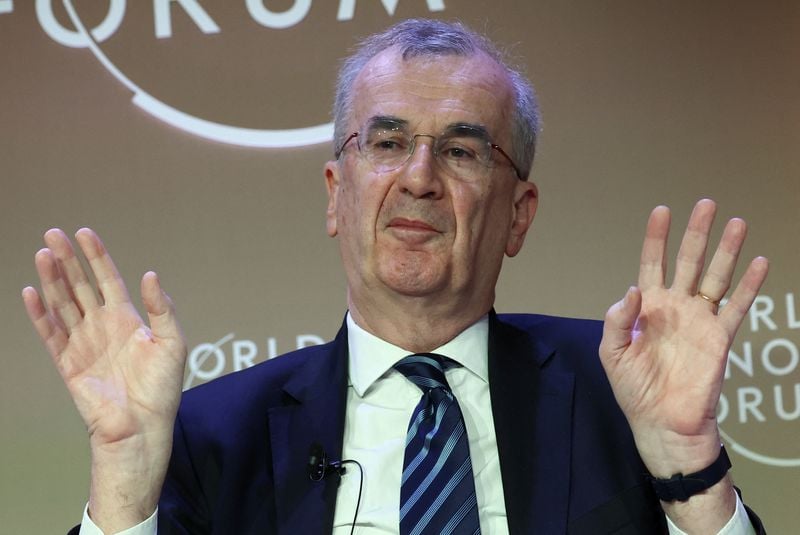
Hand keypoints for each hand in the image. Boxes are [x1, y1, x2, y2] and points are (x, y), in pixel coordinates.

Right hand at [22, 228, 186, 530]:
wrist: (141, 426)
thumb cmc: (162, 388)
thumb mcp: (173, 343)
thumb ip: (162, 309)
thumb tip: (150, 274)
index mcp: (127, 319)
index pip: (108, 280)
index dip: (96, 257)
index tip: (84, 233)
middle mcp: (102, 326)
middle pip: (79, 286)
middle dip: (68, 260)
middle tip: (53, 234)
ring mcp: (83, 343)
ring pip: (62, 304)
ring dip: (51, 279)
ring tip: (42, 253)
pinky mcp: (68, 363)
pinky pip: (50, 334)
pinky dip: (39, 313)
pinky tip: (31, 291)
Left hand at [599, 199, 767, 474]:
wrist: (662, 422)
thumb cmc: (634, 388)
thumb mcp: (612, 353)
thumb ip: (616, 320)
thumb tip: (632, 289)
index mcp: (647, 307)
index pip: (652, 263)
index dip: (656, 238)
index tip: (662, 210)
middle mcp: (675, 307)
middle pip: (689, 261)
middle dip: (697, 233)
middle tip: (707, 204)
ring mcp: (699, 320)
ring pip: (716, 277)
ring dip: (727, 251)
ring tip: (737, 223)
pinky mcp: (720, 337)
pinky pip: (737, 307)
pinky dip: (749, 285)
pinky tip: (759, 262)